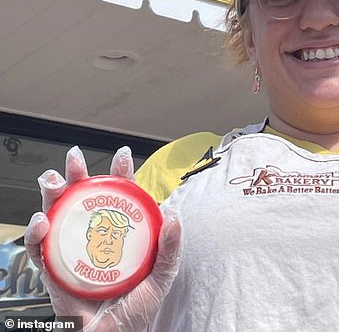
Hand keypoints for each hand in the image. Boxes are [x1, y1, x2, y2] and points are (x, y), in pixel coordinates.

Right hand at [24, 146, 180, 331]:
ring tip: (52, 181)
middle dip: (76, 174)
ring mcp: (72, 251)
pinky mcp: (53, 271)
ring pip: (57, 216)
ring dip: (51, 195)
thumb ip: (169, 248)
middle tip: (74, 159)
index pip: (119, 197)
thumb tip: (174, 216)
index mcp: (119, 233)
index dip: (119, 174)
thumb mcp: (161, 277)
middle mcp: (93, 237)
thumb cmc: (137, 309)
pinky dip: (36, 233)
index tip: (123, 156)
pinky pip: (39, 249)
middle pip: (82, 199)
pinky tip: (43, 221)